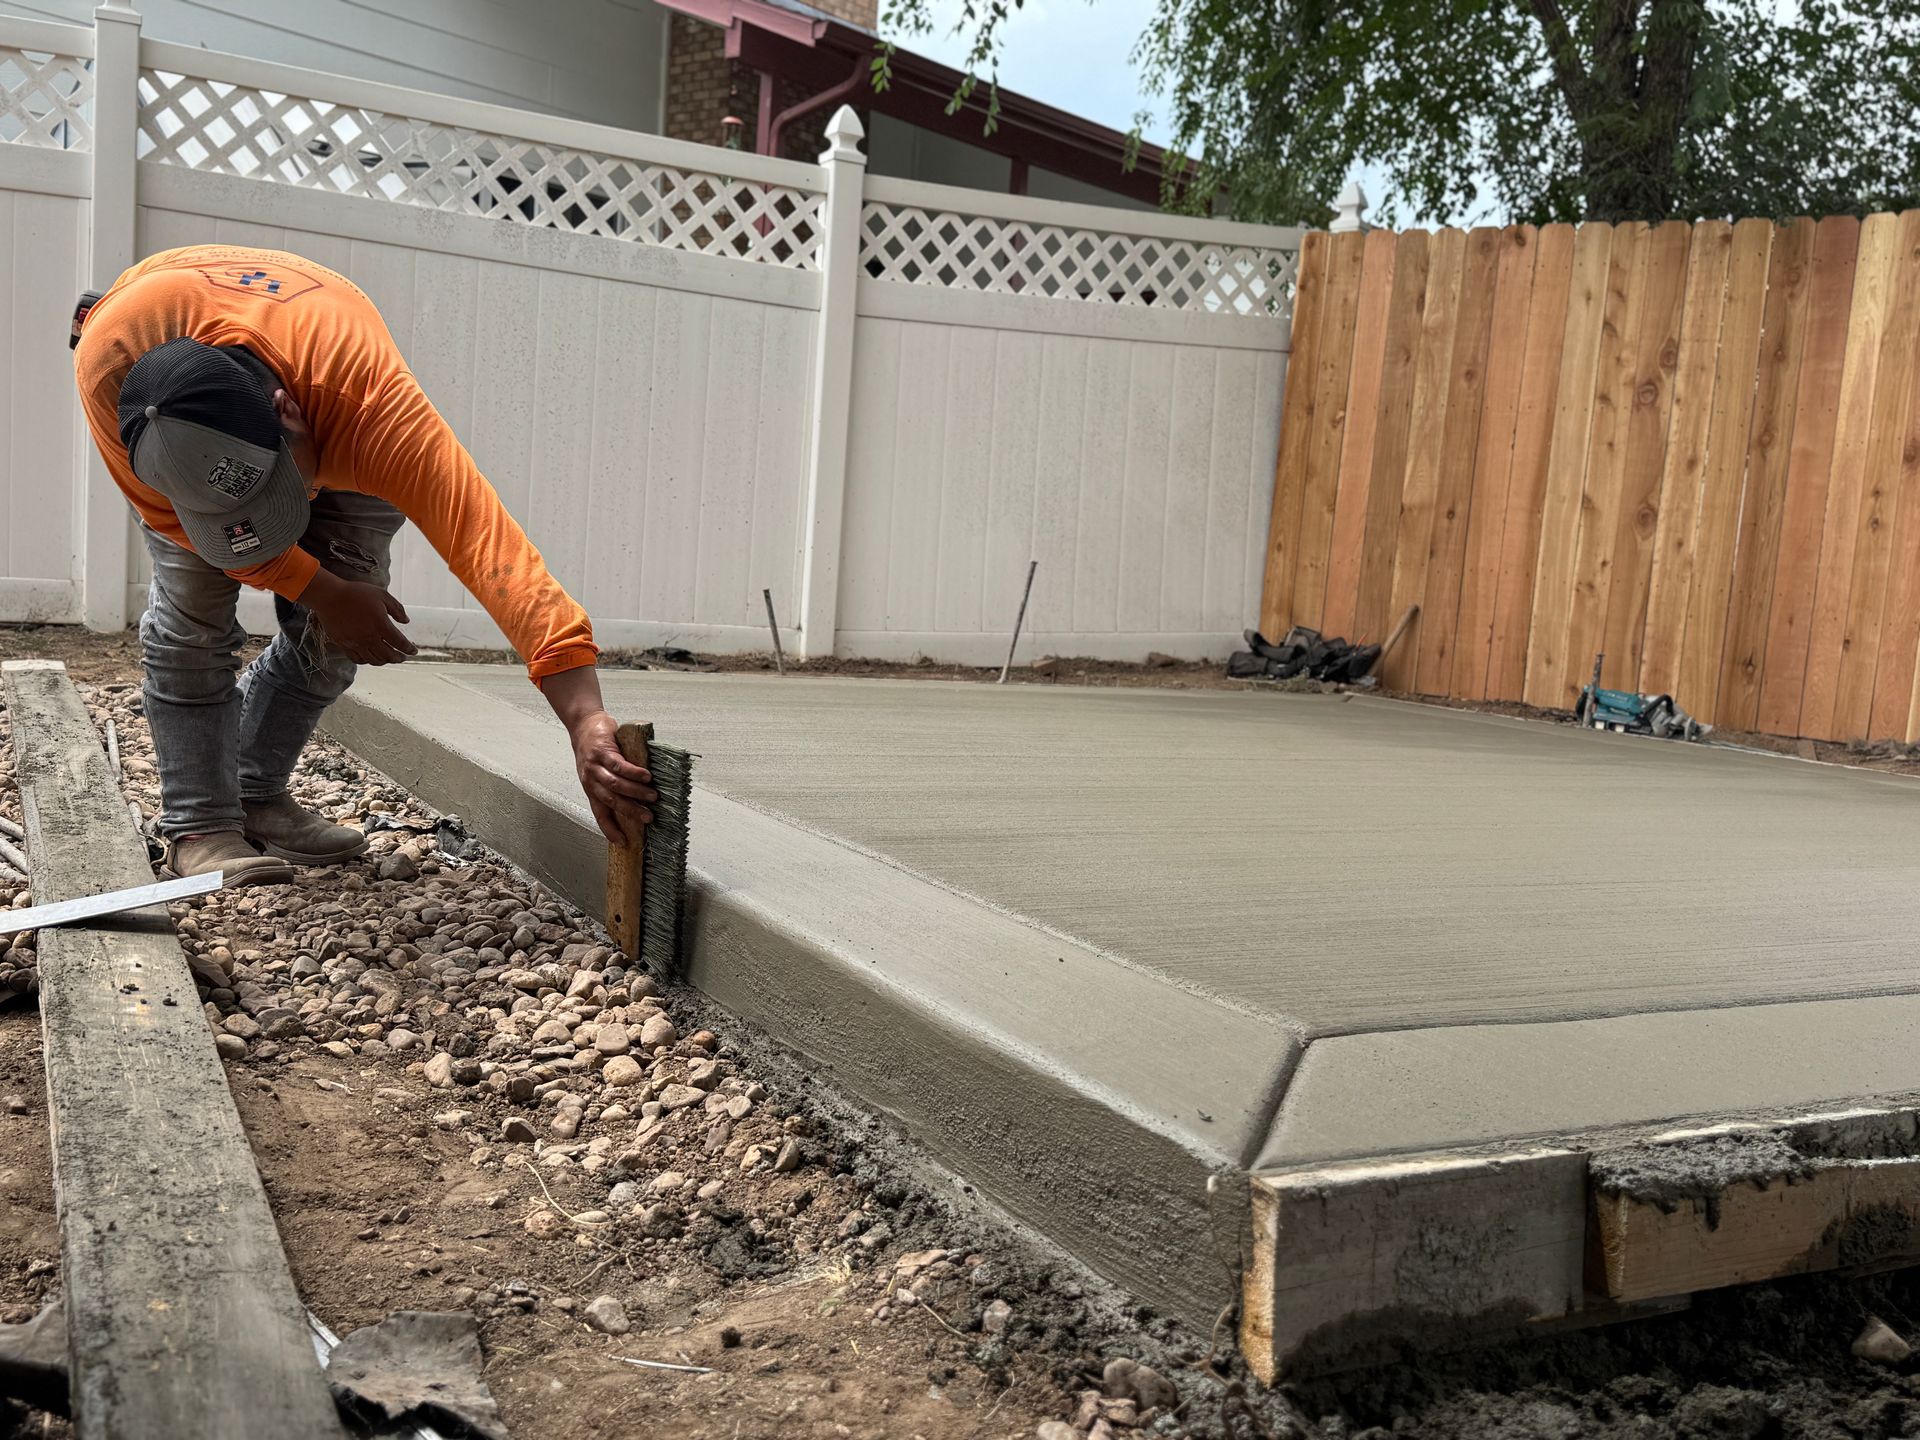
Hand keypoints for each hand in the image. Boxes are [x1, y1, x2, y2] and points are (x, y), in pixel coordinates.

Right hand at [301, 569, 416, 664]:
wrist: (329, 596)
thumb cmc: (357, 593)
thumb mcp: (382, 595)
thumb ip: (397, 609)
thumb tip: (406, 621)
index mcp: (381, 625)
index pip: (400, 643)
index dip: (409, 649)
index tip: (414, 651)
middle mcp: (369, 637)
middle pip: (388, 655)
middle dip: (398, 658)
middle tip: (402, 657)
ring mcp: (355, 643)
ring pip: (374, 660)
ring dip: (384, 661)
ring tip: (388, 658)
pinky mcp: (344, 644)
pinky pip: (358, 659)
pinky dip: (367, 661)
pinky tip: (370, 657)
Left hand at [570, 710, 658, 844]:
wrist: (584, 725)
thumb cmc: (595, 750)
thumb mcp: (599, 771)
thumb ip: (614, 783)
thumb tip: (638, 799)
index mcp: (591, 789)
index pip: (600, 814)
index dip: (610, 830)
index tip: (623, 842)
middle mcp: (590, 781)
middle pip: (612, 801)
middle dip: (631, 811)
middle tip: (648, 817)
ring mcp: (594, 766)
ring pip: (616, 785)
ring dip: (636, 792)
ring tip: (652, 795)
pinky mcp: (602, 752)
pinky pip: (619, 765)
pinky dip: (634, 773)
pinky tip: (645, 776)